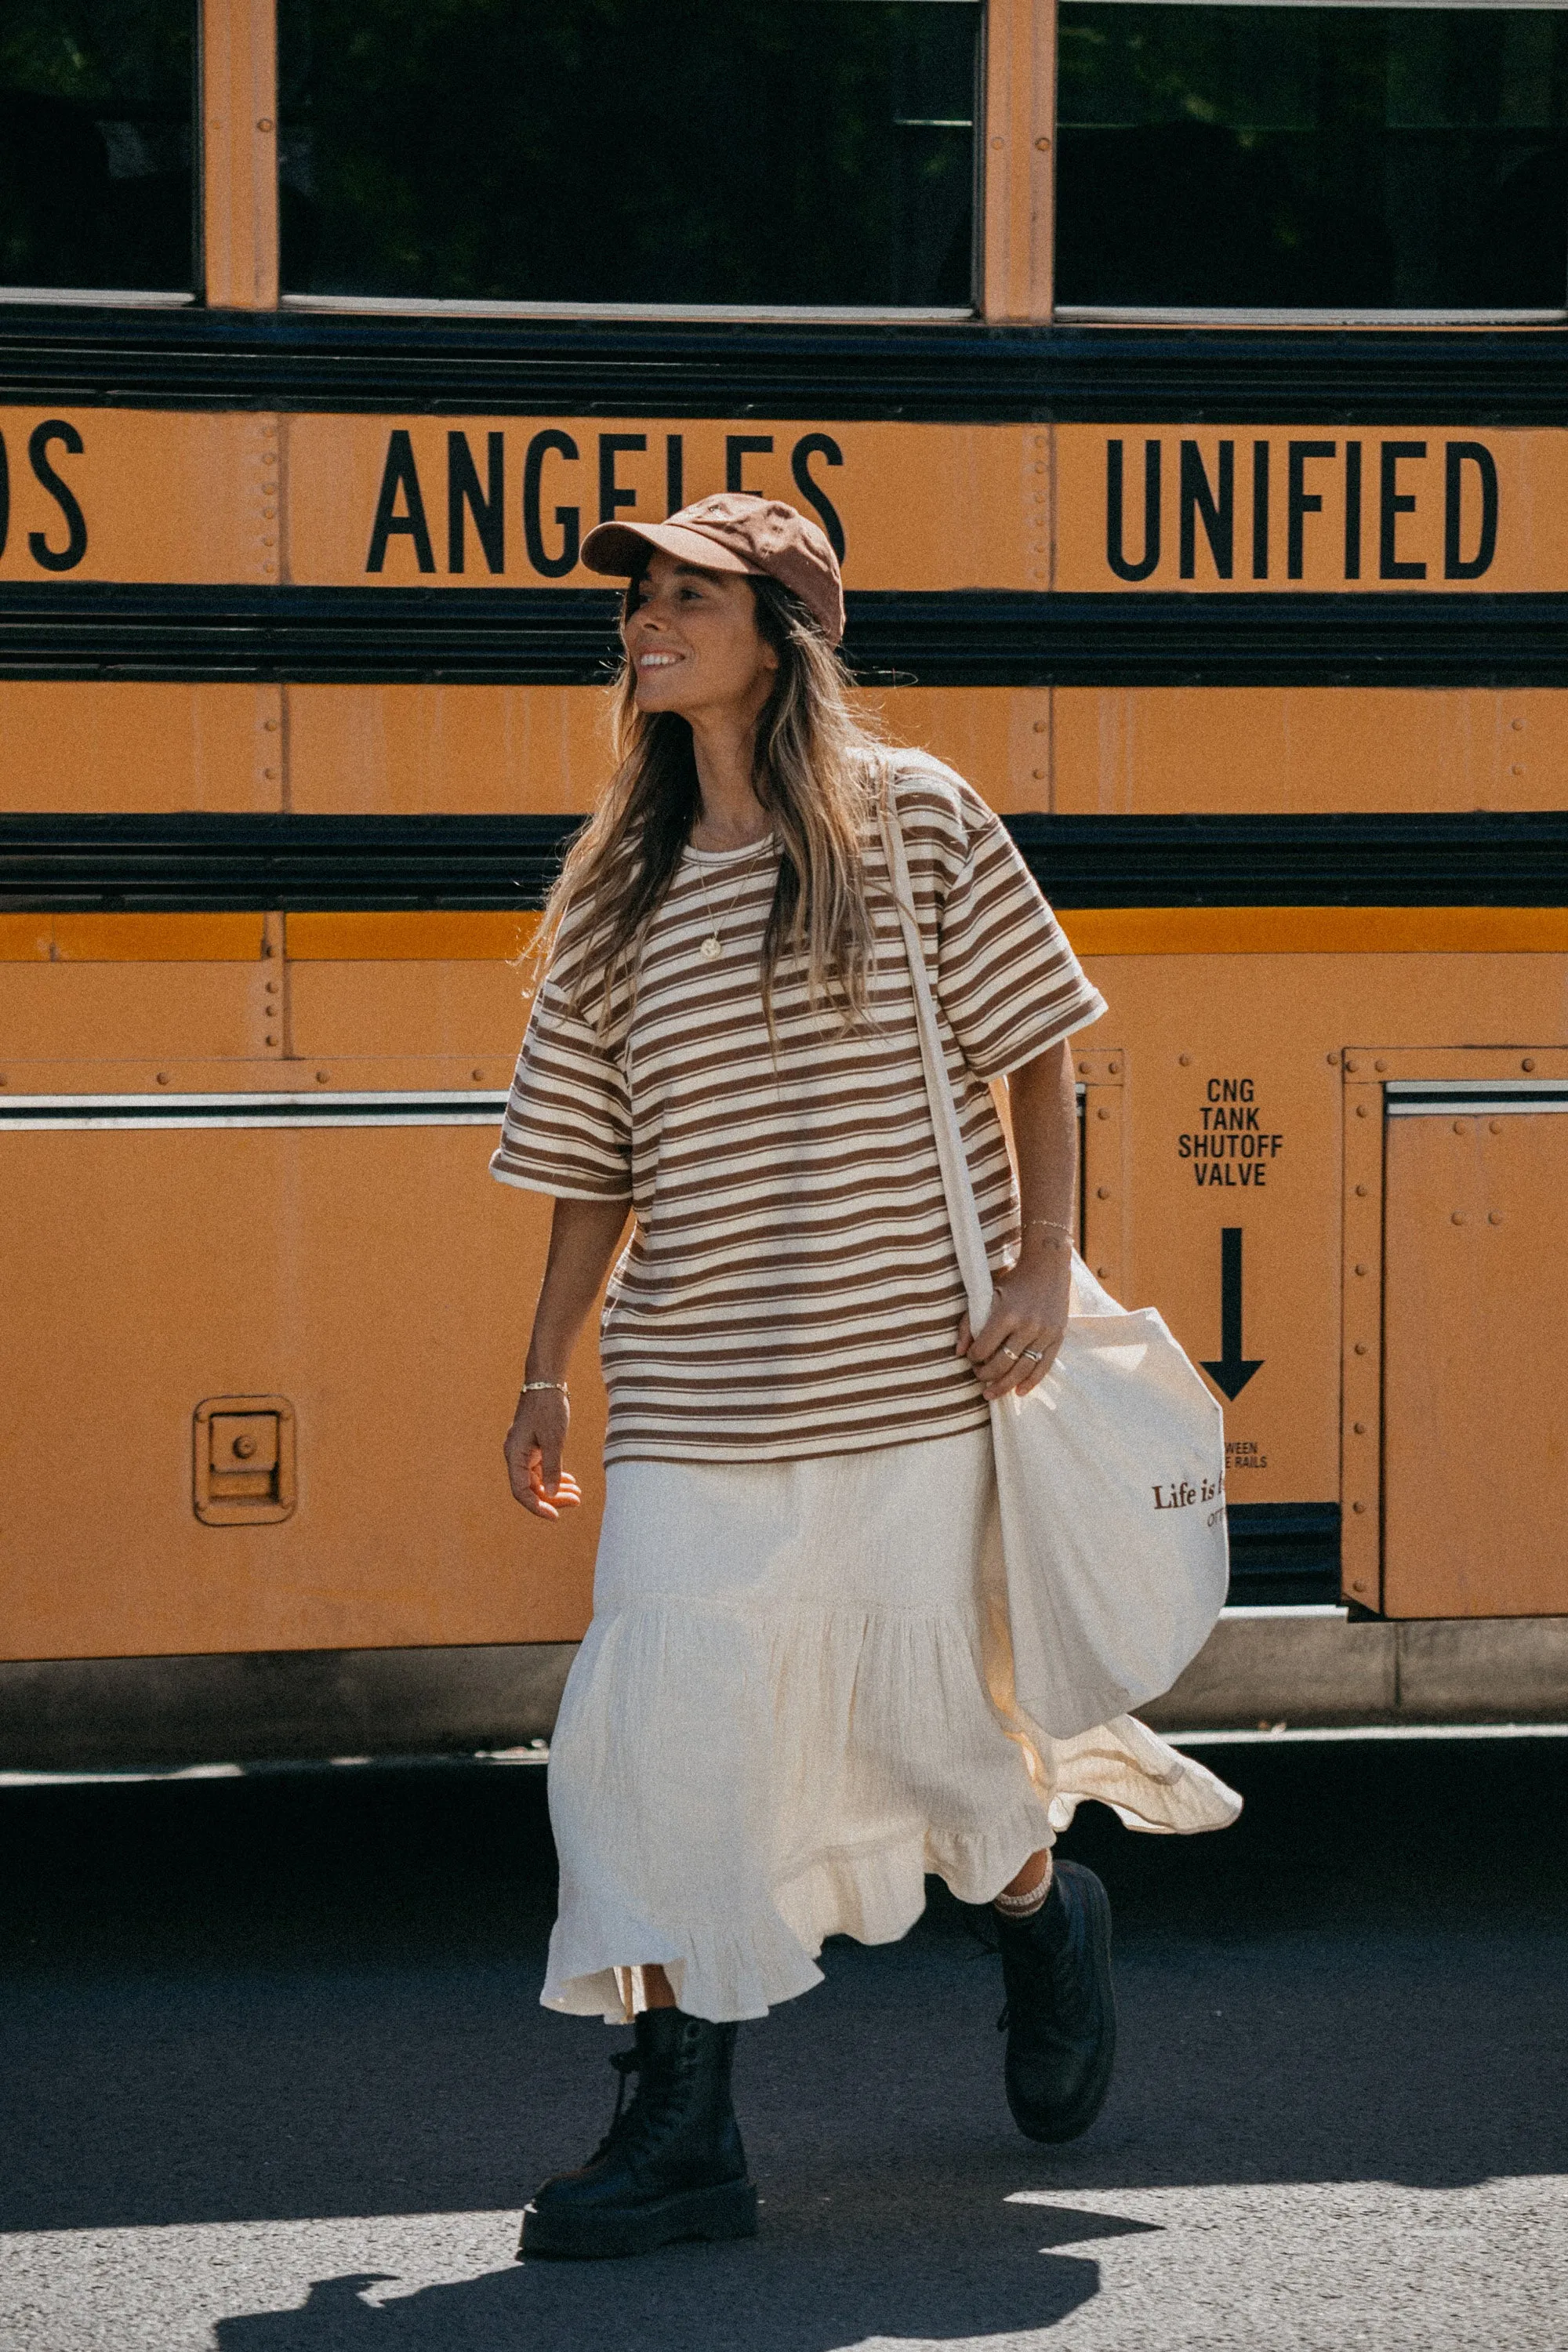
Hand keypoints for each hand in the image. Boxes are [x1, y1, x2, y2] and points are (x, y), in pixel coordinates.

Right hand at [504, 1386, 582, 1521]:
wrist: (547, 1384)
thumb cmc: (548, 1409)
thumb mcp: (553, 1439)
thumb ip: (553, 1467)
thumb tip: (553, 1494)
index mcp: (514, 1455)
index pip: (521, 1491)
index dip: (537, 1507)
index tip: (555, 1516)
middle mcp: (516, 1456)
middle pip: (531, 1488)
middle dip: (553, 1498)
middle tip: (576, 1501)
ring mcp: (525, 1453)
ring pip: (539, 1480)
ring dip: (557, 1489)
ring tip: (578, 1495)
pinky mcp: (534, 1448)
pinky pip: (543, 1470)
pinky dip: (556, 1476)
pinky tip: (571, 1482)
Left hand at [956, 1237, 1071, 1400]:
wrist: (1048, 1267)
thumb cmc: (1013, 1280)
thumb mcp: (987, 1295)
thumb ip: (969, 1323)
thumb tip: (959, 1353)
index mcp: (1007, 1314)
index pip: (985, 1348)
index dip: (974, 1358)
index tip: (971, 1359)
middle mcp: (1028, 1326)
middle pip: (1003, 1364)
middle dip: (986, 1375)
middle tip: (978, 1377)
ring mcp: (1045, 1333)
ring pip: (1023, 1369)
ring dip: (1005, 1385)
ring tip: (991, 1393)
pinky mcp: (1058, 1337)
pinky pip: (1044, 1366)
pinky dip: (1031, 1382)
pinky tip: (1019, 1392)